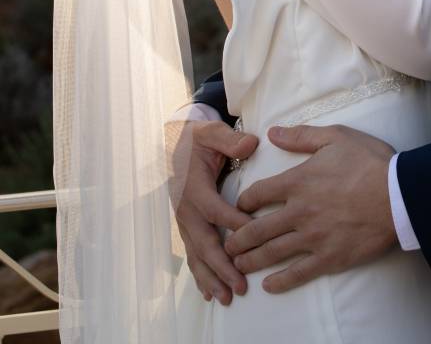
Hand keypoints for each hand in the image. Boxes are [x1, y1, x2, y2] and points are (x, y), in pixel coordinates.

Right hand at [166, 118, 258, 302]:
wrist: (175, 146)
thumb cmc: (198, 140)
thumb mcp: (212, 132)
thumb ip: (229, 139)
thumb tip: (250, 144)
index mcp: (194, 187)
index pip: (216, 210)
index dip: (234, 224)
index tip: (254, 236)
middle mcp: (187, 210)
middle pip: (205, 242)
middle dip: (222, 267)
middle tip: (239, 286)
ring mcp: (185, 222)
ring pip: (197, 255)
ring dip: (211, 278)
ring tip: (226, 298)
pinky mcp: (187, 228)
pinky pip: (193, 255)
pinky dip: (200, 275)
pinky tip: (209, 293)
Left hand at [226, 124, 395, 293]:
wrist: (398, 195)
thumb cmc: (369, 162)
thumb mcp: (335, 137)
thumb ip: (301, 136)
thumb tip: (272, 133)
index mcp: (298, 181)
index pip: (258, 194)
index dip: (243, 202)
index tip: (238, 208)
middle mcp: (299, 212)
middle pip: (257, 229)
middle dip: (238, 238)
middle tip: (227, 245)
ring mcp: (312, 237)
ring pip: (272, 253)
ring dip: (251, 260)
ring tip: (237, 265)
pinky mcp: (329, 258)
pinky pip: (298, 273)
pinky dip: (280, 281)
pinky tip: (268, 285)